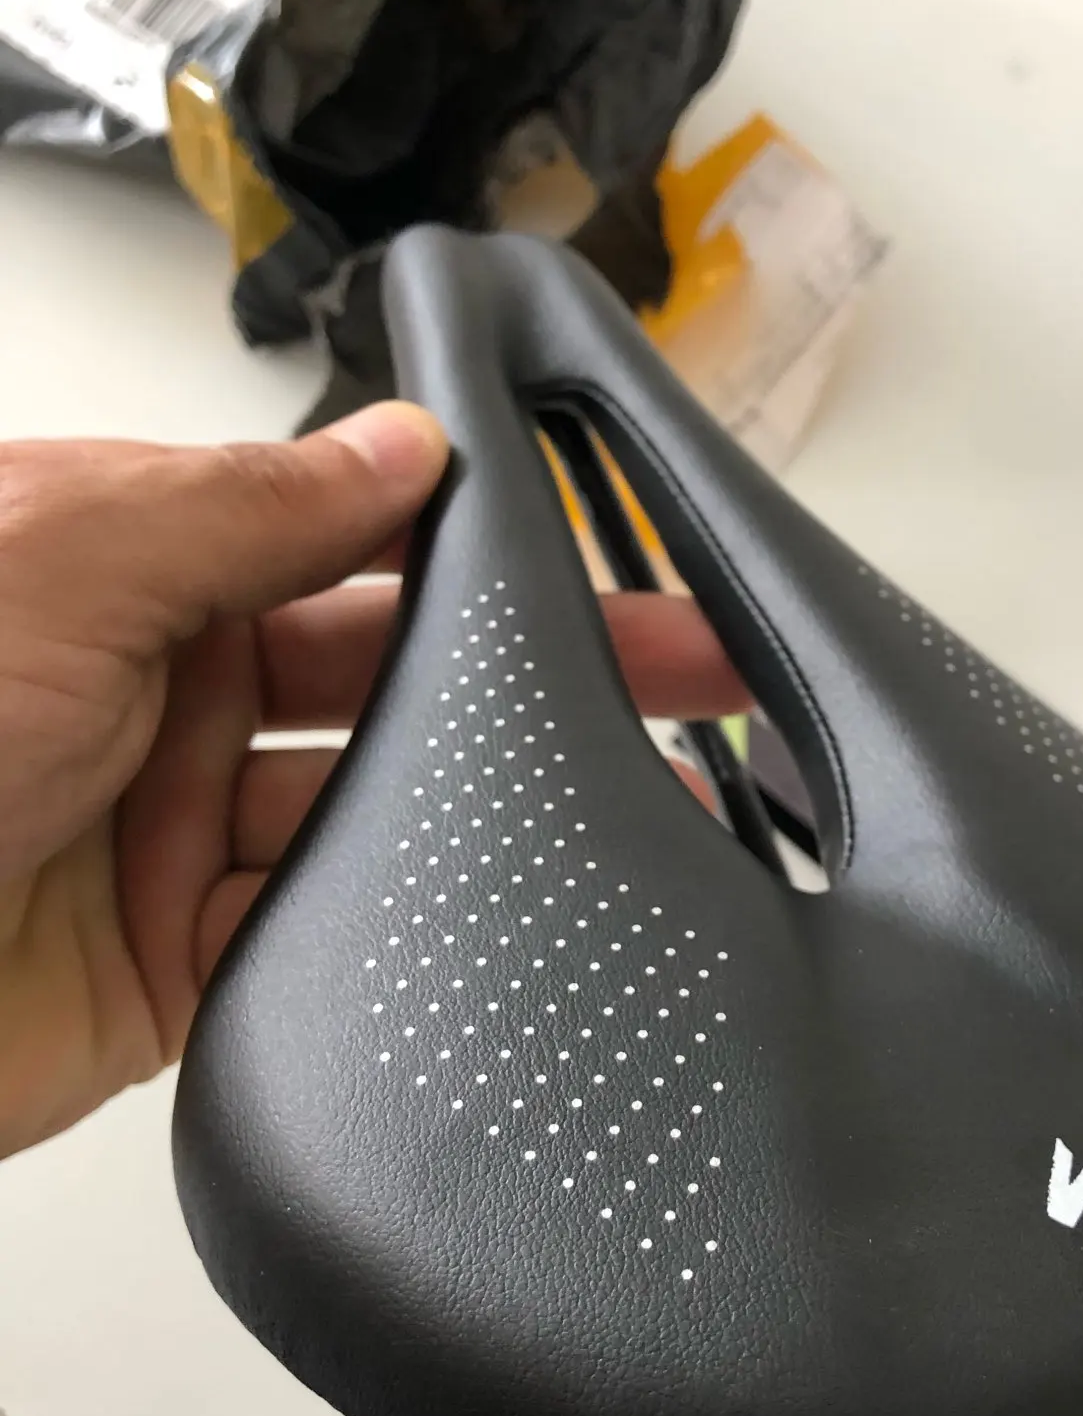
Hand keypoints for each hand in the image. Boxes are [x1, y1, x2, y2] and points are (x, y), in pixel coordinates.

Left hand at [0, 406, 749, 1159]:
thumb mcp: (57, 559)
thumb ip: (244, 507)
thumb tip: (402, 444)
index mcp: (132, 569)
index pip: (345, 539)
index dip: (472, 542)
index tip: (593, 547)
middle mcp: (165, 694)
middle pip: (389, 674)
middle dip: (533, 673)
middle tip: (686, 666)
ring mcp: (174, 836)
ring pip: (378, 810)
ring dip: (492, 808)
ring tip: (637, 803)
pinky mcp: (178, 972)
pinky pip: (323, 943)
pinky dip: (409, 931)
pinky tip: (507, 912)